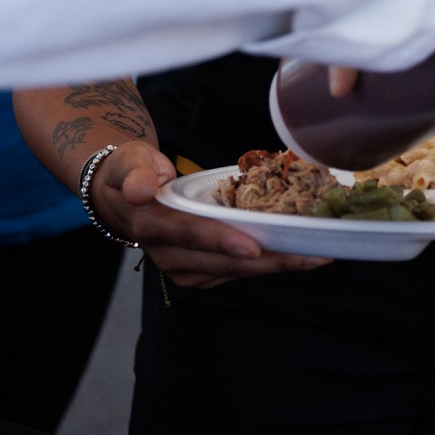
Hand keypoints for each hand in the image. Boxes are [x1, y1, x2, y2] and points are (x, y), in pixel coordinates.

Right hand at [90, 141, 327, 287]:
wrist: (119, 197)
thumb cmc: (132, 171)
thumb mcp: (129, 161)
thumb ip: (135, 173)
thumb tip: (139, 190)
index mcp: (151, 226)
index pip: (190, 235)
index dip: (221, 241)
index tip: (253, 247)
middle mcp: (167, 254)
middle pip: (222, 261)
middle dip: (268, 260)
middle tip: (310, 255)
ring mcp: (182, 268)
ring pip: (234, 272)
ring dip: (274, 267)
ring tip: (315, 257)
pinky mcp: (198, 272)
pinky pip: (236, 272)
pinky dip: (266, 265)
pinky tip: (295, 256)